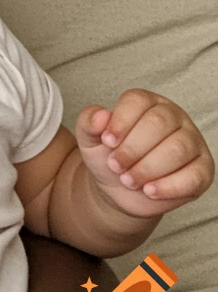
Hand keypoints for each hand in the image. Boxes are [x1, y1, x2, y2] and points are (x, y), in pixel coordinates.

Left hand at [75, 89, 214, 218]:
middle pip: (159, 123)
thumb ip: (88, 122)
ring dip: (148, 168)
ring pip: (177, 149)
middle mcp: (173, 117)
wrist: (119, 188)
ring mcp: (192, 141)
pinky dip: (169, 186)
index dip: (121, 121)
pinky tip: (149, 191)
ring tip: (128, 180)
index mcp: (146, 102)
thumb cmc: (108, 155)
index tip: (106, 142)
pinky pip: (195, 175)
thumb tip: (101, 116)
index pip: (138, 101)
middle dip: (132, 149)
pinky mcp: (203, 169)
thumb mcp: (90, 139)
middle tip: (115, 165)